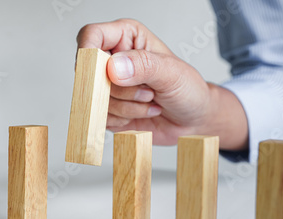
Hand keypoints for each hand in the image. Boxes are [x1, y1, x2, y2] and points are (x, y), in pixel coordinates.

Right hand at [77, 19, 247, 149]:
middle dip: (119, 89)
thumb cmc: (188, 89)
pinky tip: (142, 112)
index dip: (89, 53)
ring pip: (96, 98)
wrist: (193, 120)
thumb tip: (113, 67)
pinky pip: (101, 117)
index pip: (91, 35)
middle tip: (147, 91)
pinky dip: (123, 119)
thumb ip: (144, 65)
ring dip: (127, 107)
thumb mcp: (172, 73)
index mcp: (125, 38)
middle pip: (90, 73)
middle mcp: (112, 59)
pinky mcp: (106, 108)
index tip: (105, 73)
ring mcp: (107, 85)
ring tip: (150, 101)